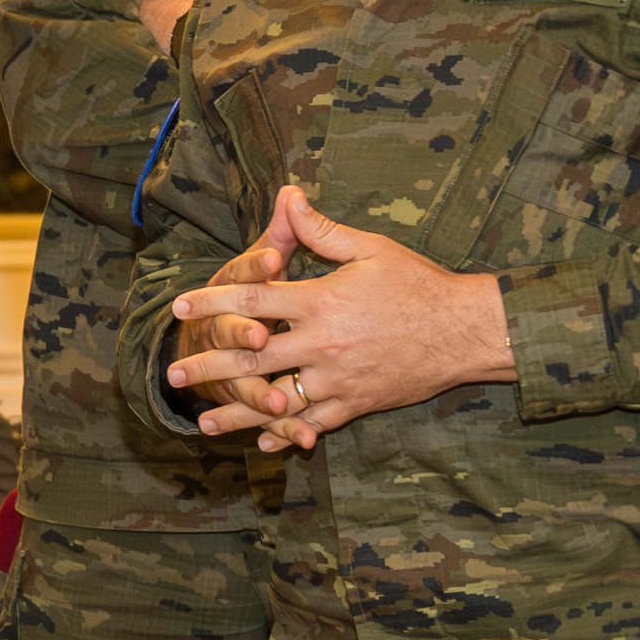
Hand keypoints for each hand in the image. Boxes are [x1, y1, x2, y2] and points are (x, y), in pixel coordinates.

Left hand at [166, 187, 515, 450]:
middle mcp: (322, 343)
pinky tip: (261, 442)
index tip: (179, 306)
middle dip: (208, 366)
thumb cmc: (419, 284)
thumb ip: (322, 231)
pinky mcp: (356, 403)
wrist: (465, 332)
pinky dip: (285, 433)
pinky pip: (313, 423)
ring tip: (202, 422)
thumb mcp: (371, 249)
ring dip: (237, 413)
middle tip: (173, 374)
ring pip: (277, 400)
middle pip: (252, 357)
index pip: (252, 300)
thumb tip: (288, 198)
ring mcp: (338, 378)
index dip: (211, 301)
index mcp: (320, 300)